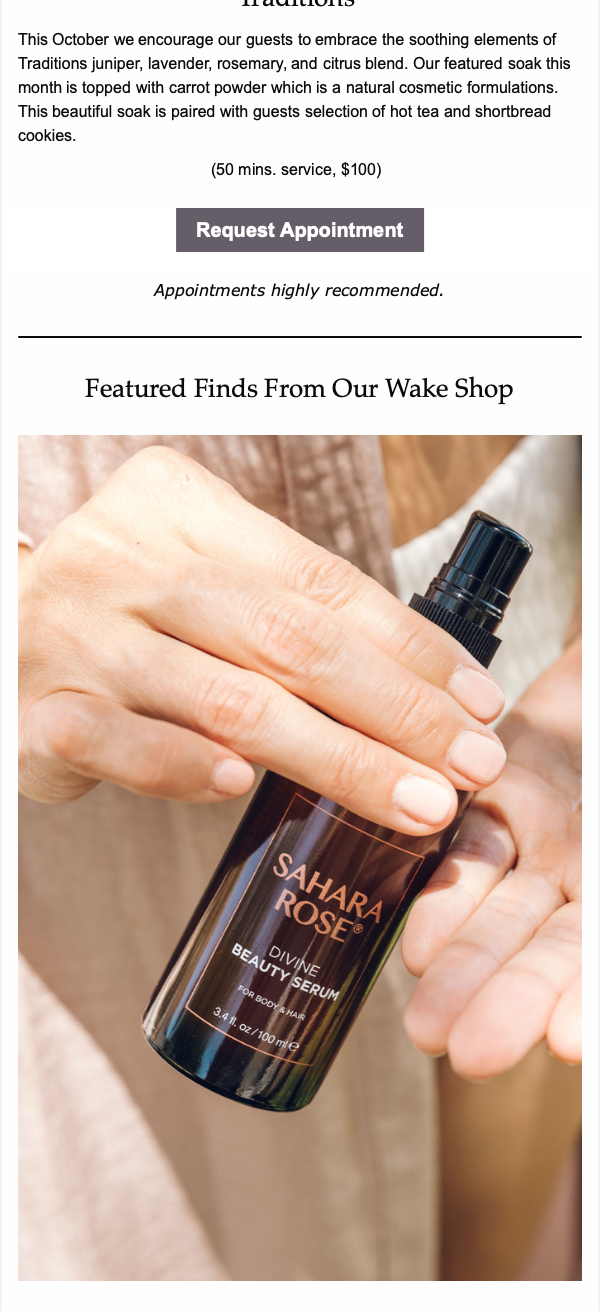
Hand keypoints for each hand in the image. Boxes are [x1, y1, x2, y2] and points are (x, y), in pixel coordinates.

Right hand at [18, 445, 505, 837]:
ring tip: (411, 802)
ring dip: (333, 757)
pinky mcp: (47, 713)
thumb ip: (274, 610)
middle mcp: (129, 562)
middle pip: (289, 639)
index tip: (475, 703)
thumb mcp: (187, 575)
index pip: (319, 578)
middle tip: (467, 766)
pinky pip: (127, 746)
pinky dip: (185, 768)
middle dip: (395, 710)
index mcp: (180, 508)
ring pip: (228, 700)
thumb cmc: (113, 618)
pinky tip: (243, 788)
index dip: (408, 647)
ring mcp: (82, 637)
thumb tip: (417, 693)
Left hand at [401, 639, 581, 1074]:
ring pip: (503, 916)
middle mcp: (583, 880)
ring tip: (428, 1027)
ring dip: (466, 968)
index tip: (566, 1041)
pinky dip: (445, 899)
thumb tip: (586, 963)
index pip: (593, 957)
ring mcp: (544, 845)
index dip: (585, 998)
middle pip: (551, 949)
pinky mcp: (494, 795)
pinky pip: (470, 848)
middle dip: (512, 1000)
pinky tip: (420, 950)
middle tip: (473, 1052)